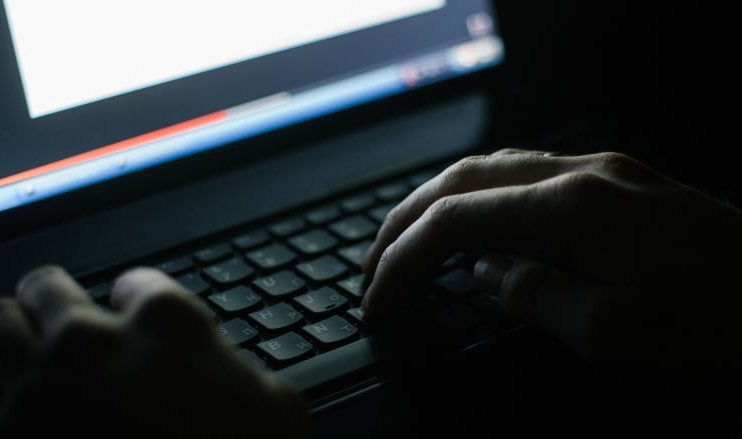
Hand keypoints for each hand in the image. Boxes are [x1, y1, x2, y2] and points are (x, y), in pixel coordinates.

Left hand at [0, 266, 307, 436]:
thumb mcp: (278, 410)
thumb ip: (241, 369)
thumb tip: (229, 370)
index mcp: (166, 324)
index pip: (135, 282)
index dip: (133, 301)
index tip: (128, 316)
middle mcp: (91, 341)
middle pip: (46, 287)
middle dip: (52, 303)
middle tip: (60, 328)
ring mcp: (34, 387)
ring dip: (4, 338)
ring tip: (16, 358)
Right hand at [362, 149, 741, 389]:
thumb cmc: (718, 332)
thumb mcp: (609, 334)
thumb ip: (530, 294)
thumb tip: (483, 274)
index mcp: (573, 205)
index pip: (456, 220)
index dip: (403, 259)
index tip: (376, 297)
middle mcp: (584, 172)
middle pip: (465, 179)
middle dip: (407, 220)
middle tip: (373, 263)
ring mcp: (607, 172)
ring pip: (496, 168)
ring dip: (443, 202)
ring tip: (410, 239)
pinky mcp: (623, 186)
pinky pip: (532, 178)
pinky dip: (487, 201)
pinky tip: (481, 226)